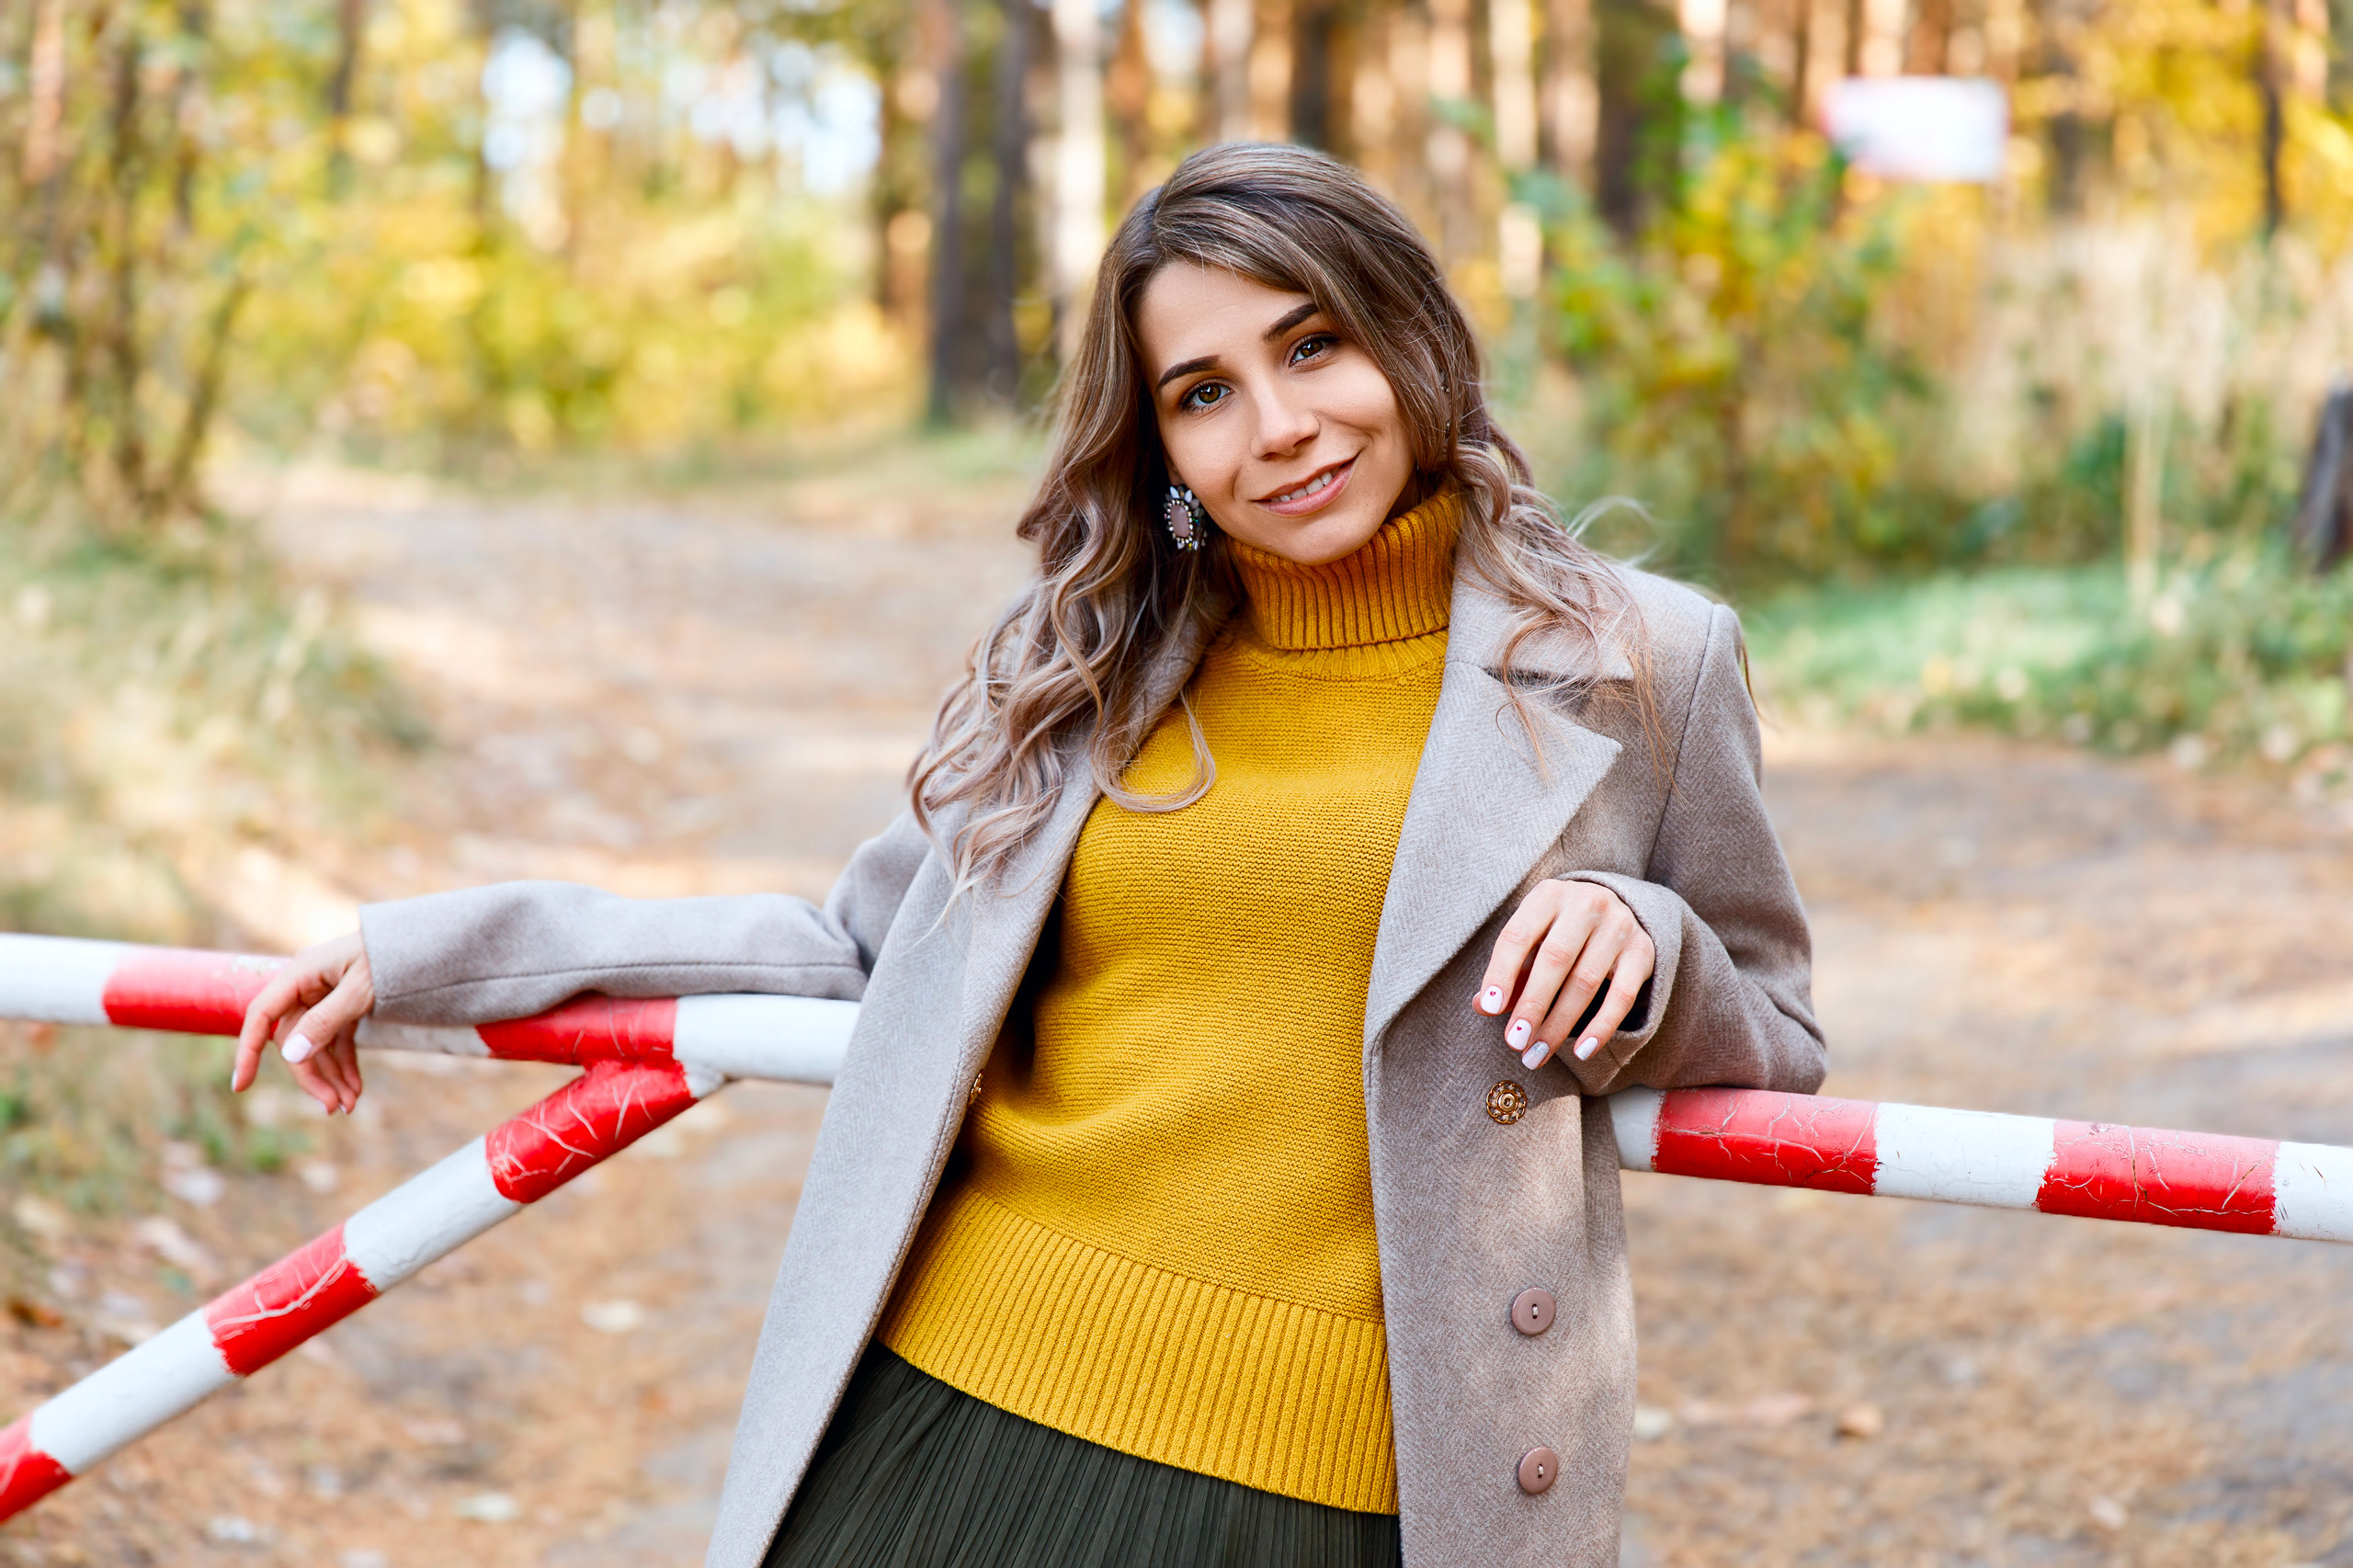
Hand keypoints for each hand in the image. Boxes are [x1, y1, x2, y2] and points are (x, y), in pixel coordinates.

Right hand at [232, 932, 374, 1114]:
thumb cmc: (390, 954)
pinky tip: (356, 1088)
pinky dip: (346, 1064)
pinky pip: (338, 1040)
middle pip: (295, 1040)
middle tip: (334, 1108)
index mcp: (300, 974)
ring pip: (317, 1045)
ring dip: (331, 1076)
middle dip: (312, 1076)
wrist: (423, 940)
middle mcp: (307, 986)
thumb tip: (291, 1055)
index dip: (248, 1050)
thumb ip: (326, 1020)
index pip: (262, 1016)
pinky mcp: (345, 1005)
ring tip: (349, 1105)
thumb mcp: (360, 988)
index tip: (242, 1086)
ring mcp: (325, 997)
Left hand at [1473, 880, 1656, 1069]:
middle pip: (1554, 959)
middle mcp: (1585, 904)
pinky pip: (1622, 996)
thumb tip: (1481, 1006)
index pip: (1518, 935)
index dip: (1502, 973)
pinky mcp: (1643, 951)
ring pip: (1586, 981)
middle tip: (1514, 1041)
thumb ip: (1510, 972)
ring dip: (1559, 1024)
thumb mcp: (1532, 939)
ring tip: (1536, 1054)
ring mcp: (1618, 926)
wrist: (1619, 908)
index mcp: (1548, 896)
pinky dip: (1601, 1027)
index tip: (1490, 1009)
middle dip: (1532, 1005)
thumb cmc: (1560, 930)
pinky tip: (1581, 1051)